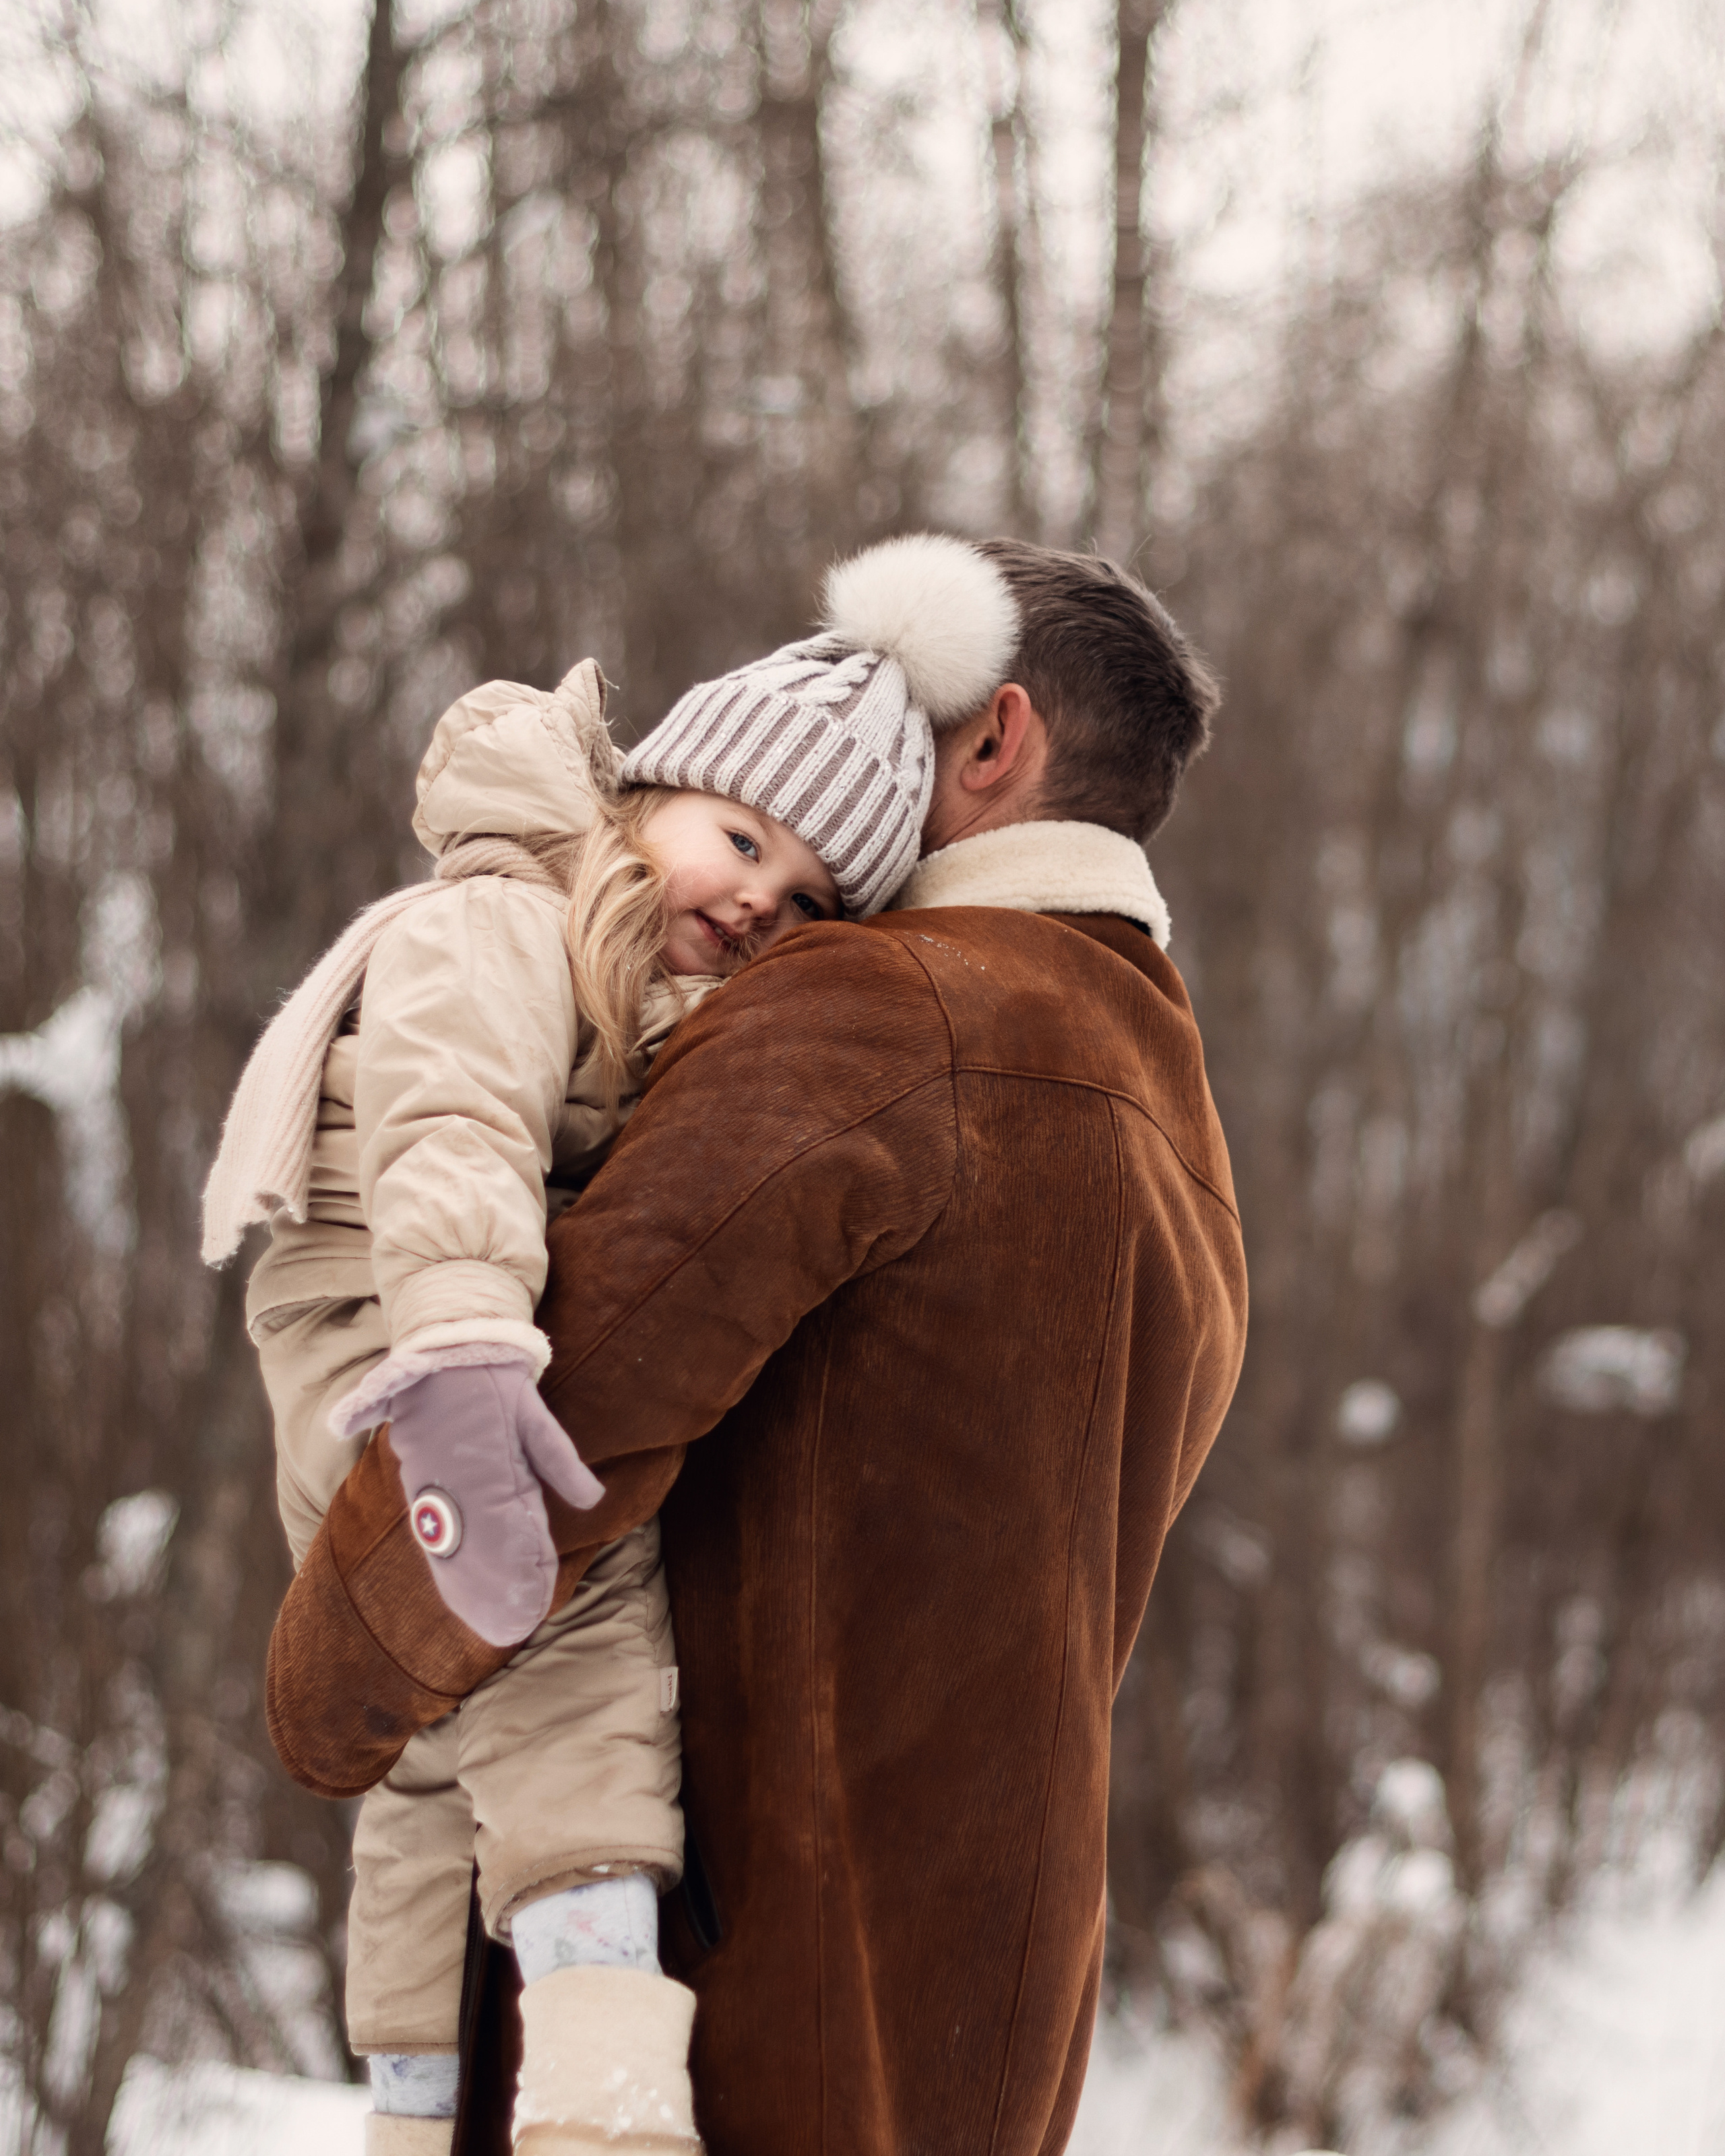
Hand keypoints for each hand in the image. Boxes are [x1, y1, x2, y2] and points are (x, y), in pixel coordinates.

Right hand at [384, 1363, 602, 1646]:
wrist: (446, 1352)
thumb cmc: (497, 1384)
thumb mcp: (535, 1416)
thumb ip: (560, 1461)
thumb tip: (593, 1500)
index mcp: (493, 1467)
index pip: (509, 1534)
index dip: (520, 1574)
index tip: (534, 1605)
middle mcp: (460, 1484)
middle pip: (477, 1551)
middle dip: (495, 1592)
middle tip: (511, 1628)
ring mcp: (434, 1485)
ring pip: (451, 1547)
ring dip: (467, 1586)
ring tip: (481, 1620)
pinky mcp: (418, 1482)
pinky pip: (430, 1530)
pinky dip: (444, 1561)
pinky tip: (453, 1585)